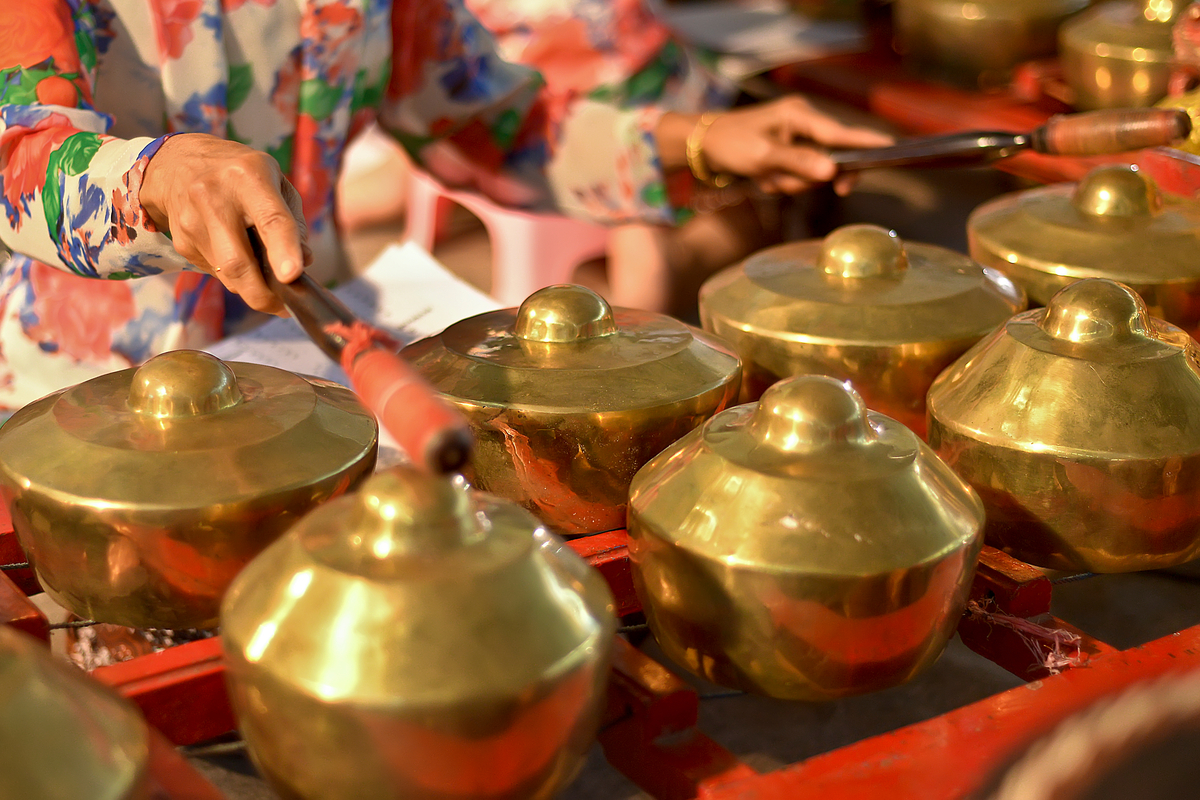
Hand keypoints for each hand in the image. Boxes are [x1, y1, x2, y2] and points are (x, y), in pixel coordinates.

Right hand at [140, 133, 310, 314]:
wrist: (177, 164)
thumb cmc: (240, 174)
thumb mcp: (276, 182)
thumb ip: (294, 222)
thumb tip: (304, 262)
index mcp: (248, 177)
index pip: (269, 218)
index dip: (283, 250)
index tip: (292, 276)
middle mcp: (214, 197)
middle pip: (238, 262)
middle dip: (263, 295)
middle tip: (283, 307)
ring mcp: (192, 221)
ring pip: (227, 275)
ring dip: (251, 287)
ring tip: (265, 277)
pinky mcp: (181, 241)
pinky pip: (215, 272)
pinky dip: (234, 276)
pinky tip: (238, 255)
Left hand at [696, 96, 893, 195]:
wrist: (700, 147)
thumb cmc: (729, 144)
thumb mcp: (762, 156)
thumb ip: (799, 163)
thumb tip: (832, 173)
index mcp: (800, 115)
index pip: (840, 134)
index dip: (864, 145)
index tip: (891, 150)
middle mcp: (803, 125)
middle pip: (829, 160)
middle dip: (804, 178)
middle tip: (777, 182)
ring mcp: (796, 140)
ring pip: (812, 174)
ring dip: (788, 183)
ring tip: (763, 177)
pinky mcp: (788, 155)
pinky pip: (797, 177)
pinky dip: (781, 183)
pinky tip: (762, 178)